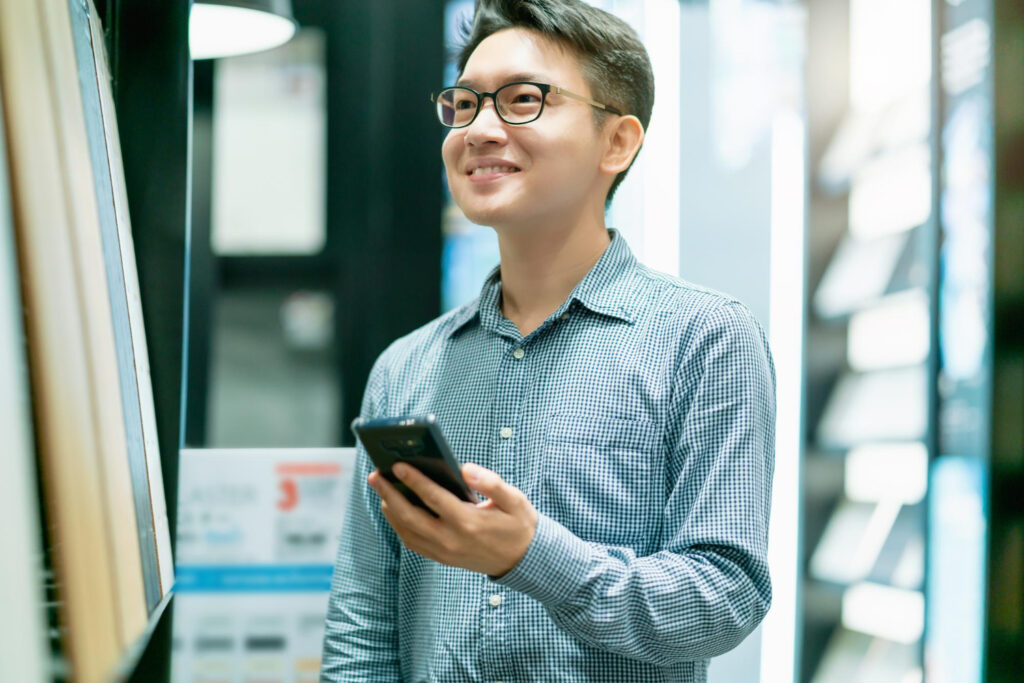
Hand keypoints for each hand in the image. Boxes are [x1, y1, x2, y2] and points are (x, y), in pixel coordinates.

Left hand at [367, 462, 537, 576]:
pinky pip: (413, 543)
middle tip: (375, 475)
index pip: (433, 498)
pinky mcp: (443, 558)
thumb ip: (491, 483)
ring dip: (391, 510)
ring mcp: (445, 552)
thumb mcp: (514, 500)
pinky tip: (395, 510)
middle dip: (390, 494)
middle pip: (410, 516)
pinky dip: (399, 526)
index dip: (413, 480)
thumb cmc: (519, 525)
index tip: (397, 465)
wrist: (525, 560)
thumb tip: (465, 468)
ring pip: (407, 531)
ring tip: (381, 489)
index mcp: (469, 522)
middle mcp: (452, 540)